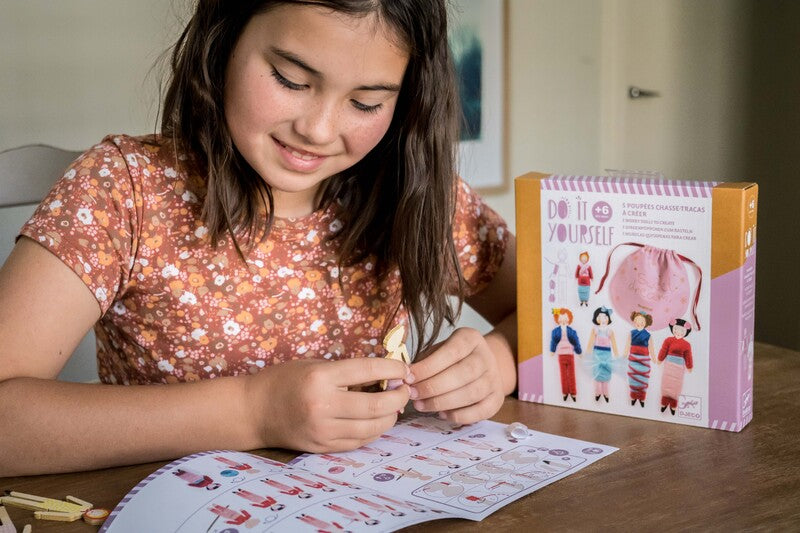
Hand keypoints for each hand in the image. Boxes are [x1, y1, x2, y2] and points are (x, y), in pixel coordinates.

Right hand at [246, 357, 411, 452]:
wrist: (253, 411)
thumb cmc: (284, 380)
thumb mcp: (314, 365)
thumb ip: (346, 371)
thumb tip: (384, 375)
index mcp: (321, 378)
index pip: (368, 371)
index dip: (392, 369)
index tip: (403, 369)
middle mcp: (323, 405)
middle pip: (376, 405)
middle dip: (398, 398)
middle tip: (404, 390)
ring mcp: (323, 430)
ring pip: (372, 428)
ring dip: (390, 417)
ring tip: (393, 407)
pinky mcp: (322, 447)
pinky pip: (358, 442)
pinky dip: (374, 431)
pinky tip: (377, 421)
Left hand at [409, 328, 504, 425]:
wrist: (481, 365)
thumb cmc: (451, 358)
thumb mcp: (438, 350)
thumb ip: (423, 362)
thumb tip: (403, 378)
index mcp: (471, 339)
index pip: (451, 352)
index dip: (428, 367)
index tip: (408, 377)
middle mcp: (486, 357)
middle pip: (463, 374)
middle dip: (433, 387)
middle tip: (413, 395)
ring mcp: (494, 379)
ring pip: (471, 393)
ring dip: (442, 402)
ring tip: (421, 406)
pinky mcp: (497, 399)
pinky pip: (480, 411)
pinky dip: (460, 415)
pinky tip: (442, 414)